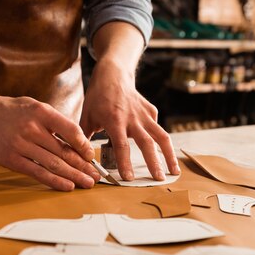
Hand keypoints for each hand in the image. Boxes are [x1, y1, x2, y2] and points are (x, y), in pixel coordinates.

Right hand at [0, 92, 100, 190]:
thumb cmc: (10, 110)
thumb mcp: (34, 106)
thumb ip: (54, 121)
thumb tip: (77, 142)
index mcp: (41, 112)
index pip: (70, 130)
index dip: (84, 146)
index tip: (92, 156)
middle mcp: (32, 128)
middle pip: (64, 151)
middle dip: (83, 166)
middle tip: (97, 175)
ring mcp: (21, 145)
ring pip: (53, 164)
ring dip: (73, 176)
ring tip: (87, 183)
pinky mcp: (11, 159)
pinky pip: (37, 173)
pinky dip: (54, 181)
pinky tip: (67, 186)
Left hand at [80, 59, 179, 180]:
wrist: (113, 74)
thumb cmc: (97, 97)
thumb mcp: (86, 116)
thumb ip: (84, 138)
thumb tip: (80, 158)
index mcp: (114, 120)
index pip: (121, 145)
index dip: (125, 163)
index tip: (129, 178)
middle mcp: (132, 118)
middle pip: (146, 143)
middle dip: (154, 163)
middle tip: (159, 180)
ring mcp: (144, 114)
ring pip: (161, 136)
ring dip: (169, 155)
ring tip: (174, 171)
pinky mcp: (151, 111)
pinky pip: (157, 127)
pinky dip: (160, 140)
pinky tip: (162, 151)